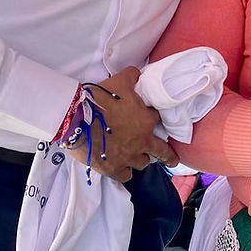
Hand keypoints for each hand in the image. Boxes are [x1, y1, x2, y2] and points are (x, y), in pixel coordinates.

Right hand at [65, 67, 177, 182]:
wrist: (78, 120)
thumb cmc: (100, 100)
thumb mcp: (119, 81)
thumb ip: (131, 76)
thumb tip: (136, 73)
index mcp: (146, 121)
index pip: (159, 121)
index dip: (155, 120)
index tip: (152, 120)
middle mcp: (141, 142)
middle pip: (162, 151)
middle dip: (168, 155)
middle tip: (172, 159)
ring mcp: (128, 158)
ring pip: (143, 163)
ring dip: (141, 159)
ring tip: (137, 156)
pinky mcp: (113, 169)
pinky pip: (125, 176)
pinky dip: (125, 172)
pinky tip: (123, 168)